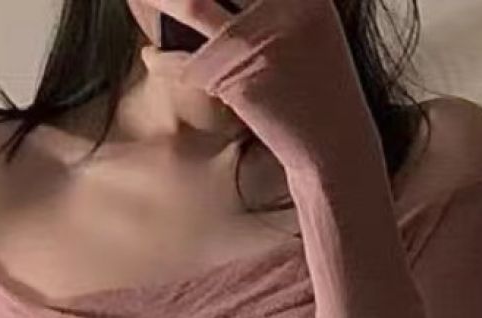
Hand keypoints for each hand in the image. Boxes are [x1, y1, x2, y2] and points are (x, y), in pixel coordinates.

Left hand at [145, 0, 373, 178]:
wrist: (330, 140)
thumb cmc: (316, 88)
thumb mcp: (309, 26)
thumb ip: (274, 7)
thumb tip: (226, 6)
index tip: (188, 0)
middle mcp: (282, 3)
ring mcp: (257, 38)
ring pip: (191, 5)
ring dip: (160, 1)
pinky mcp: (235, 76)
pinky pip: (182, 61)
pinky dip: (160, 59)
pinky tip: (150, 55)